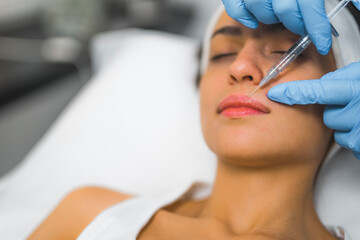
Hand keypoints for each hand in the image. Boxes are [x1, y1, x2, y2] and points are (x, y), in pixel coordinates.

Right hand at [222, 0, 359, 54]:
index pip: (310, 8)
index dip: (317, 29)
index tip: (323, 44)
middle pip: (285, 12)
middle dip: (296, 24)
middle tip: (302, 26)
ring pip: (262, 12)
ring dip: (271, 19)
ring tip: (279, 14)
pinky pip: (236, 9)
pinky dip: (244, 17)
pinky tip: (254, 20)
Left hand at [267, 62, 359, 159]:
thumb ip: (345, 81)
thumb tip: (320, 86)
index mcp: (359, 88)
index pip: (318, 91)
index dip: (294, 93)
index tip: (275, 94)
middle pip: (328, 116)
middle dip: (338, 112)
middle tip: (358, 106)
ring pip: (340, 133)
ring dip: (350, 127)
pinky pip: (352, 146)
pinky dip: (359, 139)